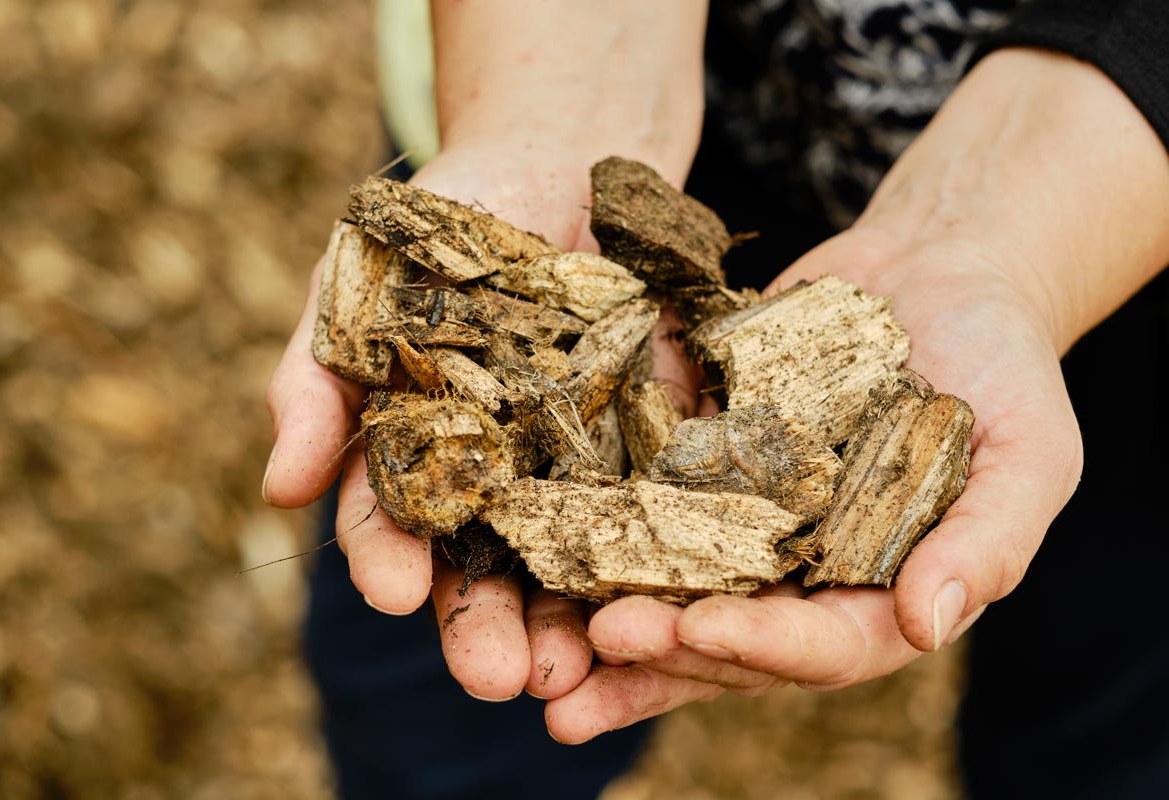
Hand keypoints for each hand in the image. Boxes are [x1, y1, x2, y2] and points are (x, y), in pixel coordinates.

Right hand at [264, 142, 708, 701]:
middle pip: (482, 570)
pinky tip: (663, 601)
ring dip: (569, 626)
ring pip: (568, 565)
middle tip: (498, 680)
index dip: (388, 561)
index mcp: (412, 459)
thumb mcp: (354, 292)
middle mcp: (492, 484)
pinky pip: (657, 511)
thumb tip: (279, 490)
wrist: (556, 170)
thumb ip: (314, 385)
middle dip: (485, 627)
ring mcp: (573, 472)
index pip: (390, 525)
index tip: (395, 594)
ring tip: (577, 673)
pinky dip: (657, 561)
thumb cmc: (432, 235)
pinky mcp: (650, 449)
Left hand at [543, 44, 1168, 742]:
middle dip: (666, 652)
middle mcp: (806, 578)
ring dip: (615, 630)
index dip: (764, 647)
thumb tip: (931, 623)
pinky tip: (542, 551)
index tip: (701, 630)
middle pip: (733, 642)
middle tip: (595, 651)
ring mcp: (750, 528)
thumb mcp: (1027, 452)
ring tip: (547, 657)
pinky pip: (647, 513)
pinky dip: (600, 538)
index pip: (824, 646)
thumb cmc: (1003, 364)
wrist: (936, 272)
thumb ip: (988, 542)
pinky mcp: (703, 471)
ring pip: (677, 595)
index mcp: (883, 595)